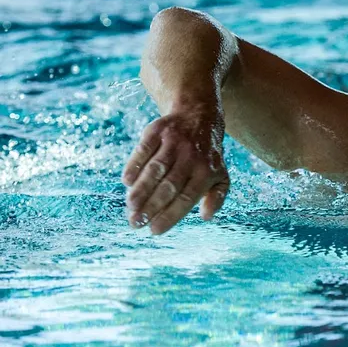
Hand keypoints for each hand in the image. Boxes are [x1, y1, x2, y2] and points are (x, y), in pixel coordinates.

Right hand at [122, 110, 228, 234]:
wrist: (199, 116)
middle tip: (136, 223)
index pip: (187, 197)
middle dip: (151, 206)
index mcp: (207, 172)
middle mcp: (191, 157)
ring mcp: (174, 142)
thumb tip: (206, 216)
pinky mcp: (157, 131)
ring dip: (141, 189)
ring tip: (130, 207)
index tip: (154, 230)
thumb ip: (216, 197)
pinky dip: (134, 165)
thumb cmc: (207, 157)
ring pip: (155, 169)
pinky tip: (126, 182)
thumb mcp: (221, 176)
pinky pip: (143, 150)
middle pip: (169, 186)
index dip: (170, 215)